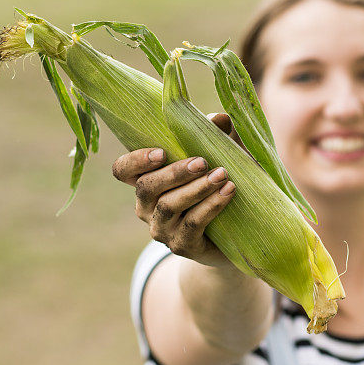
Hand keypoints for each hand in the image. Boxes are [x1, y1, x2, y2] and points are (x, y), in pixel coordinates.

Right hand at [111, 113, 237, 268]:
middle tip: (202, 161)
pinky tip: (228, 193)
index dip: (135, 161)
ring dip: (196, 189)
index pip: (123, 170)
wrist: (240, 234)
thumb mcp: (223, 157)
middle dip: (174, 173)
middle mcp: (147, 207)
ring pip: (169, 206)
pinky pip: (192, 225)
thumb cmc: (223, 185)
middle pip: (146, 187)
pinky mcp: (183, 246)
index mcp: (147, 182)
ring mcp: (163, 229)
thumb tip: (218, 118)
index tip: (161, 151)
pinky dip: (210, 207)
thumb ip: (219, 136)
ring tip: (222, 176)